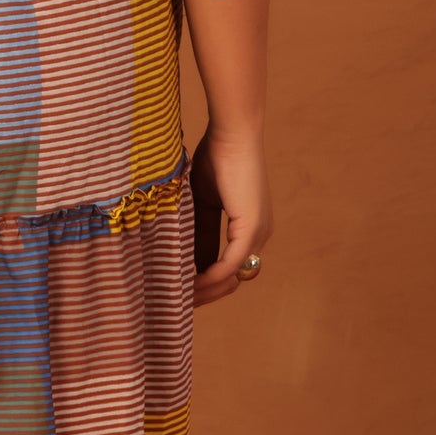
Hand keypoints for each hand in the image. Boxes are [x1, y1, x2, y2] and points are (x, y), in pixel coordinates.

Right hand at [190, 121, 271, 305]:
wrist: (230, 135)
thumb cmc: (215, 157)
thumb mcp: (200, 200)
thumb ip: (196, 228)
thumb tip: (177, 253)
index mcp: (248, 227)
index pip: (226, 265)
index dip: (202, 280)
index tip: (178, 287)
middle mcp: (258, 235)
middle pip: (231, 278)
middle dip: (204, 292)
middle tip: (177, 299)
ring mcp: (258, 233)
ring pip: (232, 276)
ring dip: (205, 289)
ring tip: (180, 295)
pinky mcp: (251, 228)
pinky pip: (231, 264)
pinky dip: (211, 276)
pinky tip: (192, 282)